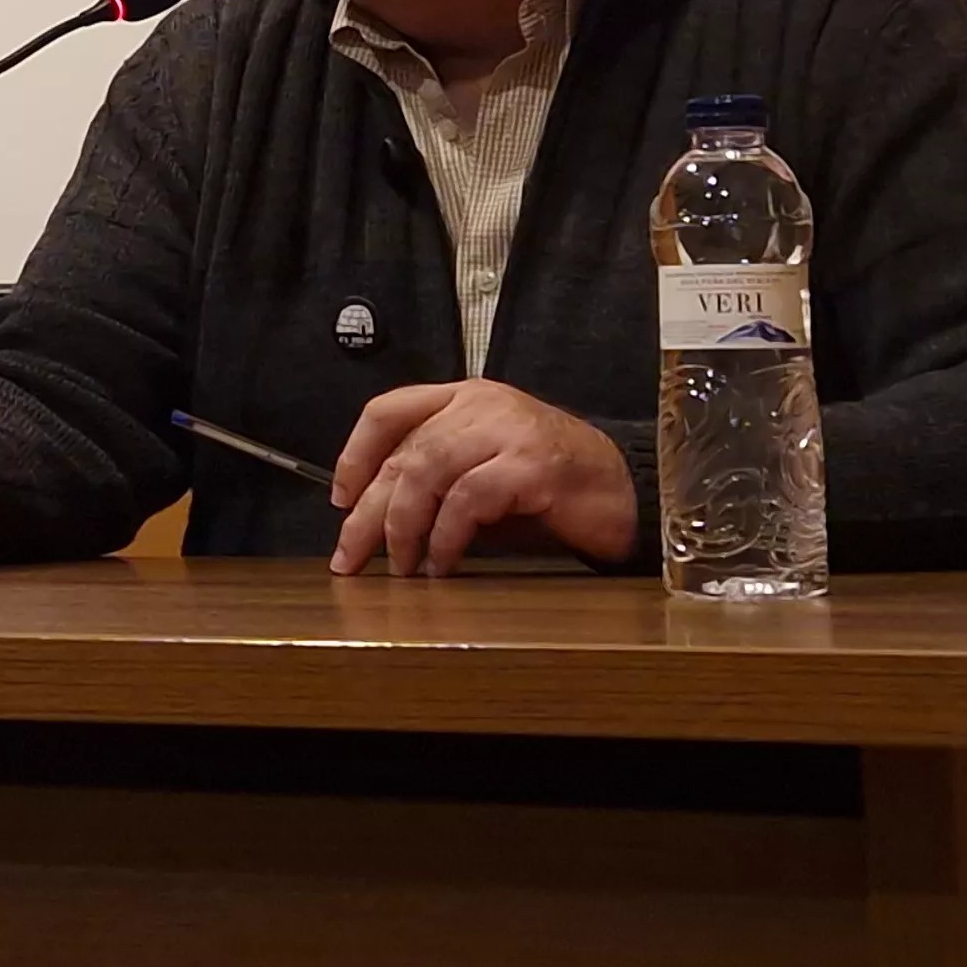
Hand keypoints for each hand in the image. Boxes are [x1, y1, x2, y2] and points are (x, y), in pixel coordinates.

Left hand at [326, 379, 635, 577]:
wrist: (626, 490)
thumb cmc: (549, 490)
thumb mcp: (480, 475)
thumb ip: (434, 482)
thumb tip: (373, 523)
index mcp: (464, 399)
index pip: (388, 411)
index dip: (354, 455)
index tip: (340, 500)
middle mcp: (482, 405)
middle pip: (403, 453)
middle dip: (368, 511)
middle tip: (350, 557)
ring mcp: (509, 430)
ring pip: (428, 471)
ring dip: (404, 527)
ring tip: (400, 567)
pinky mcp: (533, 465)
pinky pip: (469, 499)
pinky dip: (446, 537)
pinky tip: (442, 565)